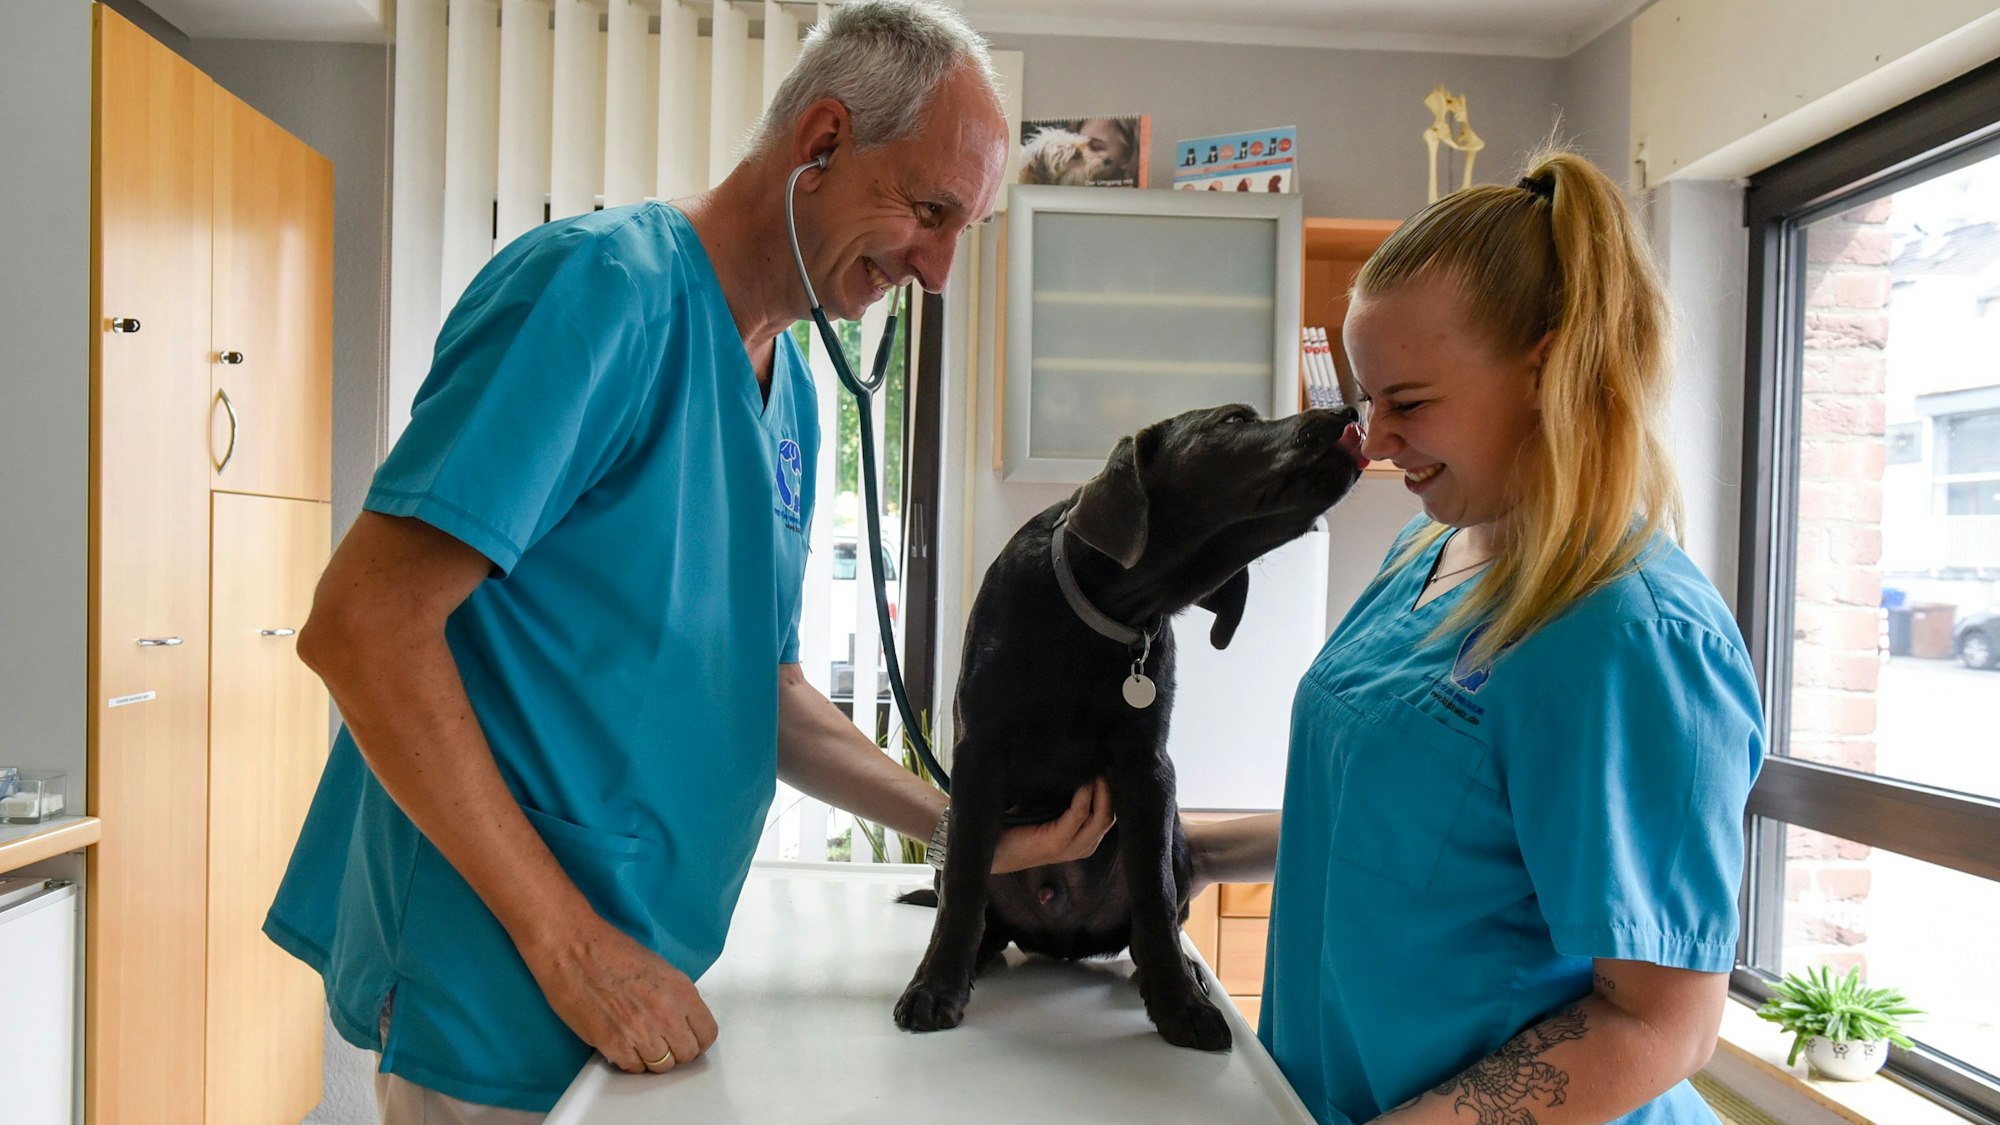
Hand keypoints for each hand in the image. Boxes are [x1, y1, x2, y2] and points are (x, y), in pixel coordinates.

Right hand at [520, 913, 718, 1073]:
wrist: (572, 948)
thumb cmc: (609, 950)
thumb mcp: (659, 968)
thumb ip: (675, 997)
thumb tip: (682, 1020)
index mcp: (680, 990)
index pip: (707, 1033)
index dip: (697, 1039)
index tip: (687, 1039)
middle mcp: (665, 1013)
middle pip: (686, 1054)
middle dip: (676, 1051)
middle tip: (662, 1042)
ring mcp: (640, 1032)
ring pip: (661, 1067)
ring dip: (652, 1058)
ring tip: (639, 1042)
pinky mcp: (613, 1044)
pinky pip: (632, 1068)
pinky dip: (628, 1060)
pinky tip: (622, 1043)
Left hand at [991, 776, 1114, 872]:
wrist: (994, 848)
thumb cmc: (1021, 825)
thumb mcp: (1051, 811)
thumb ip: (1069, 799)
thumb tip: (1083, 768)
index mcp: (1085, 842)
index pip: (1110, 815)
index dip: (1112, 791)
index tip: (1107, 766)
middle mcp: (1083, 847)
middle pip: (1110, 816)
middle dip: (1111, 788)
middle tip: (1105, 763)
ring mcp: (1071, 848)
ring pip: (1101, 817)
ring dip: (1102, 790)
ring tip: (1097, 769)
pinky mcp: (1056, 843)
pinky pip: (1079, 815)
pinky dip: (1084, 796)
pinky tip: (1083, 781)